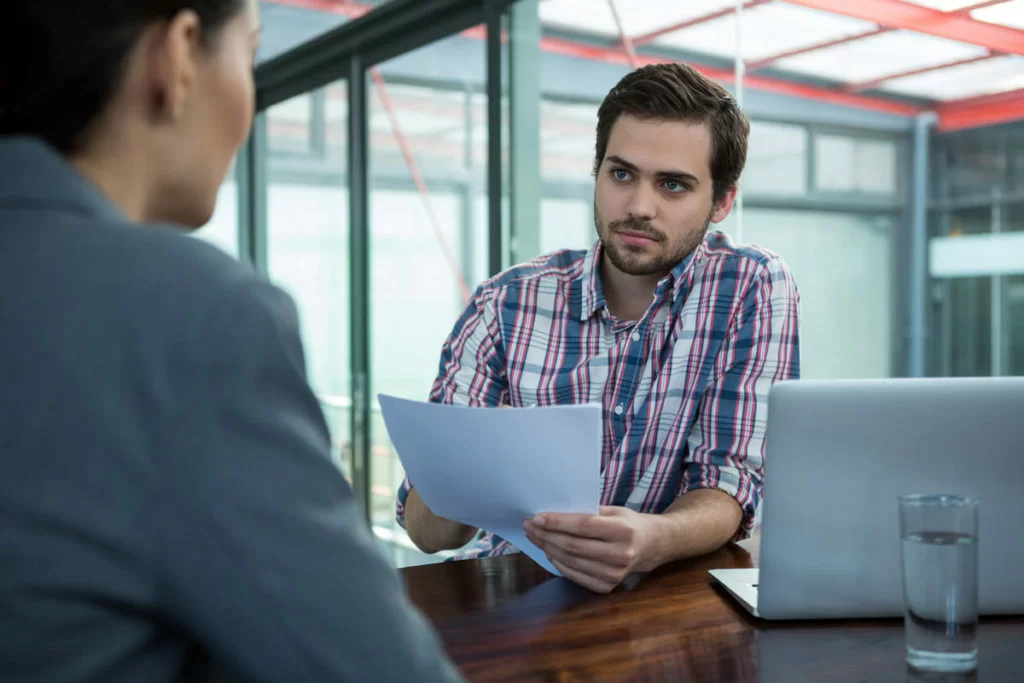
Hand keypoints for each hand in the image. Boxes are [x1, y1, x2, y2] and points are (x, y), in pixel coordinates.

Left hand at [523, 506, 651, 593]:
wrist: (651, 546)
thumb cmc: (627, 524)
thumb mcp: (613, 510)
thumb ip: (587, 512)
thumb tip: (552, 513)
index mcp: (623, 530)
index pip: (582, 526)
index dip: (556, 522)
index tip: (536, 517)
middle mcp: (620, 554)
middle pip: (573, 546)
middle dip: (546, 535)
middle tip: (529, 526)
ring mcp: (614, 574)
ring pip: (571, 561)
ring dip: (547, 548)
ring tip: (535, 537)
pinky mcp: (607, 587)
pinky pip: (574, 575)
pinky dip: (558, 563)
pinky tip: (549, 551)